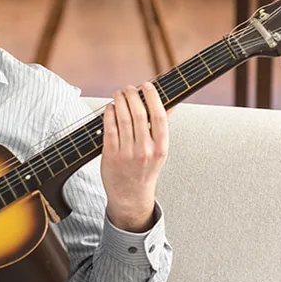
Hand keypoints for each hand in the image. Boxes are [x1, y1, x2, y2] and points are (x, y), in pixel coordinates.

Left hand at [101, 82, 168, 232]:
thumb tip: (171, 104)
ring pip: (123, 119)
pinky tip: (110, 108)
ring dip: (119, 102)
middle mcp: (145, 150)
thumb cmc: (145, 171)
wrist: (130, 195)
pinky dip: (109, 115)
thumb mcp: (160, 151)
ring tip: (118, 94)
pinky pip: (109, 129)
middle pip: (139, 114)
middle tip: (128, 88)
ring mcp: (127, 153)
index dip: (152, 97)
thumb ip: (162, 128)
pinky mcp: (111, 155)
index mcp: (161, 148)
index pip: (158, 116)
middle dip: (132, 96)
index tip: (147, 86)